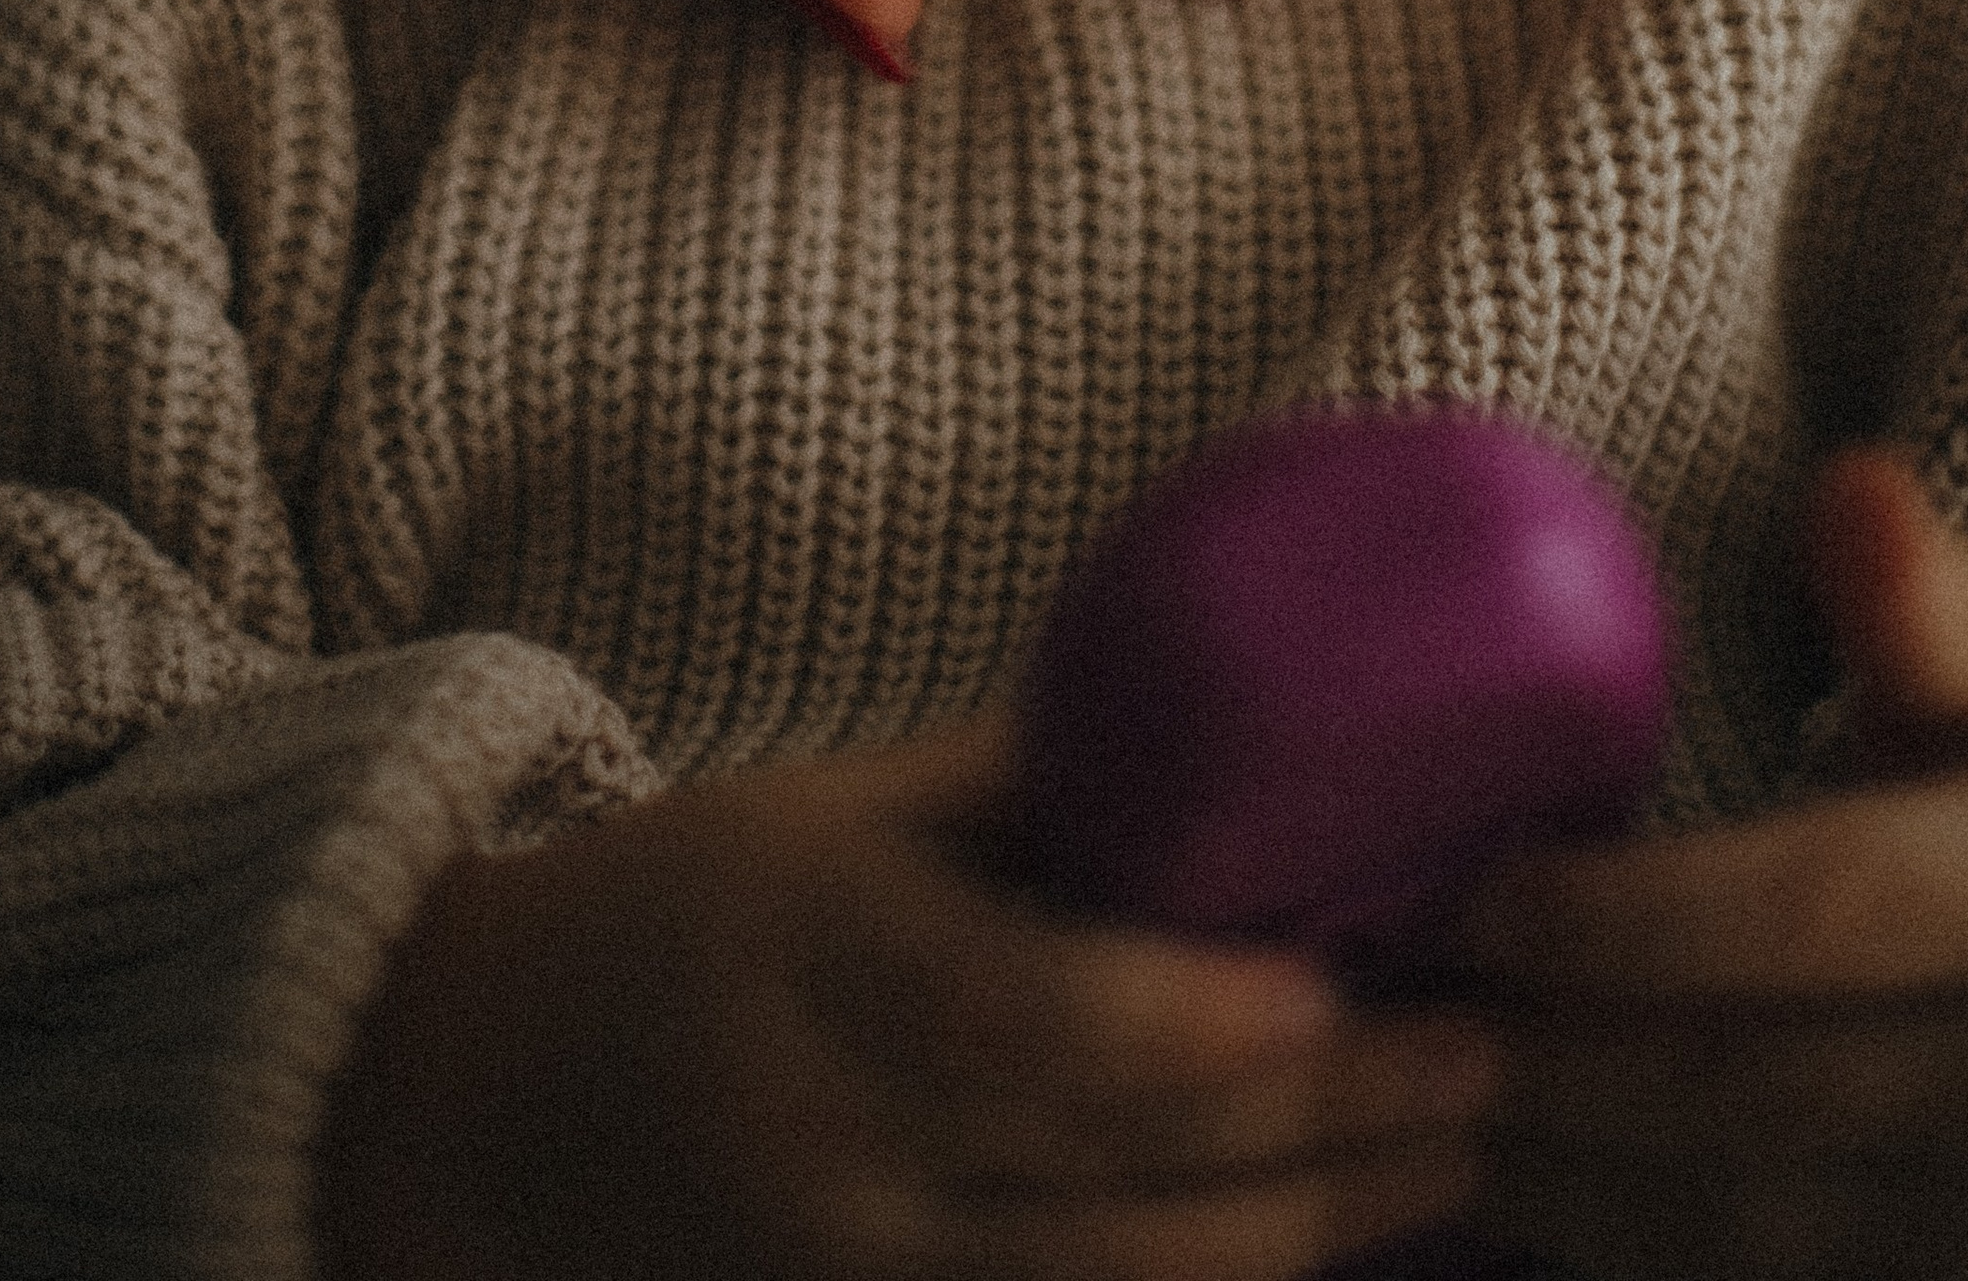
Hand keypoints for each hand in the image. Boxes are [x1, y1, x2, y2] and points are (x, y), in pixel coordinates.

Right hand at [318, 716, 1502, 1280]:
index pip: (1035, 1025)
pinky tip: (1331, 1244)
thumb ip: (1030, 796)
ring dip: (1311, 1232)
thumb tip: (1248, 740)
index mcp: (819, 959)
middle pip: (1116, 1176)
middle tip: (1486, 1055)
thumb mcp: (838, 808)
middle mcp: (840, 1139)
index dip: (1202, 1024)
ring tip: (1459, 1152)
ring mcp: (854, 1271)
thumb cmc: (686, 904)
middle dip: (1325, 1131)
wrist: (481, 1092)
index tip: (1348, 975)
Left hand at [1455, 450, 1967, 1278]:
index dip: (1630, 919)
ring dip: (1567, 1176)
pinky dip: (1642, 1255)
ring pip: (1748, 1228)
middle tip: (1378, 1010)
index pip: (1816, 914)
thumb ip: (1944, 613)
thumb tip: (1851, 483)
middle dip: (1551, 1053)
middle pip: (1751, 1086)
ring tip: (1410, 1101)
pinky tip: (1529, 1194)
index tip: (1476, 897)